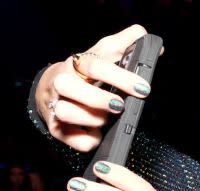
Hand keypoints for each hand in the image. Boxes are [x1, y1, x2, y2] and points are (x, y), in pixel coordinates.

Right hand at [34, 25, 160, 151]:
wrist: (50, 90)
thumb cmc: (84, 73)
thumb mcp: (103, 55)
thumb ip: (125, 45)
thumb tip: (149, 40)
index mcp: (77, 64)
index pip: (94, 64)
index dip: (120, 77)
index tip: (143, 88)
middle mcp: (62, 82)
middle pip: (68, 86)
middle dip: (97, 98)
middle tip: (119, 106)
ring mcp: (55, 105)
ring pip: (65, 112)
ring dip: (91, 118)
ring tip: (105, 120)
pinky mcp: (56, 128)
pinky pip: (70, 137)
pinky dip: (86, 140)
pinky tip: (96, 135)